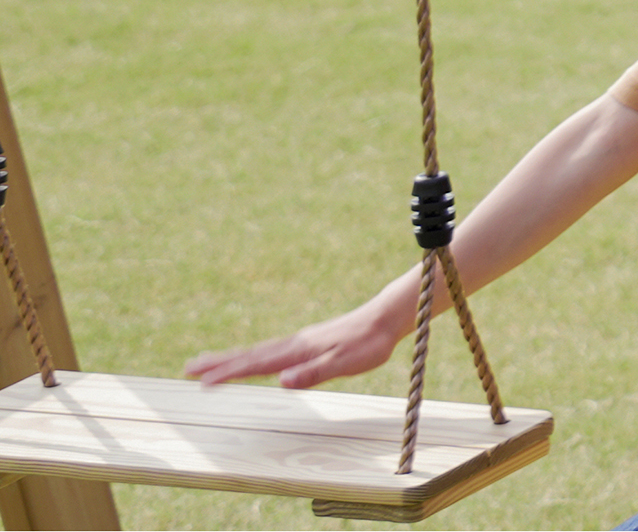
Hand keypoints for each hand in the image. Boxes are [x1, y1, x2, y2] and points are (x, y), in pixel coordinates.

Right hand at [188, 281, 408, 389]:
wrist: (385, 318)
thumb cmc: (368, 344)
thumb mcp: (344, 363)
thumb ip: (313, 373)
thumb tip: (281, 383)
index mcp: (298, 351)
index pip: (256, 365)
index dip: (229, 374)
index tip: (202, 382)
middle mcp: (294, 343)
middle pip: (249, 354)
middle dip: (218, 363)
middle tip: (188, 368)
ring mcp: (299, 341)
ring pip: (258, 351)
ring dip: (231, 357)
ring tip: (206, 362)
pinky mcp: (307, 342)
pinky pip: (271, 350)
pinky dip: (252, 355)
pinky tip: (250, 359)